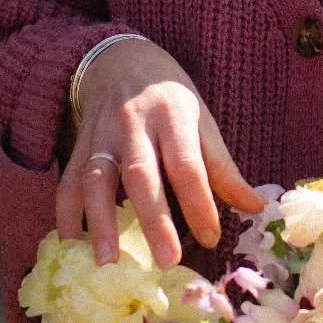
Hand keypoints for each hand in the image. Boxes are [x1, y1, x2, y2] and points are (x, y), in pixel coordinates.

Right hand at [57, 38, 263, 268]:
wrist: (120, 59)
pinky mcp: (78, 146)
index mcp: (173, 116)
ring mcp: (101, 135)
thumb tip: (256, 209)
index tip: (212, 238)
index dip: (200, 202)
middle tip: (168, 260)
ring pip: (96, 179)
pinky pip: (69, 182)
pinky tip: (72, 246)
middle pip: (142, 174)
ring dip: (100, 222)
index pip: (187, 163)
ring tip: (107, 262)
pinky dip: (66, 215)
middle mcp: (134, 124)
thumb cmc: (169, 98)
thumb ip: (223, 168)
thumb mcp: (202, 121)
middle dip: (154, 219)